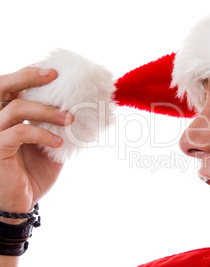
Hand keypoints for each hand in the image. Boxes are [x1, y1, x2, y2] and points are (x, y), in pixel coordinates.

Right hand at [0, 67, 73, 222]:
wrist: (22, 202)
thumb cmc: (34, 172)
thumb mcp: (50, 145)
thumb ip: (58, 127)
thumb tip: (84, 111)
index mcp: (7, 117)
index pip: (12, 88)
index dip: (28, 75)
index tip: (55, 72)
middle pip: (3, 87)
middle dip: (28, 76)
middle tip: (53, 75)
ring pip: (16, 107)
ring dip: (48, 110)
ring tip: (70, 119)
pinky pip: (19, 131)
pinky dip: (42, 133)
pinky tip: (58, 142)